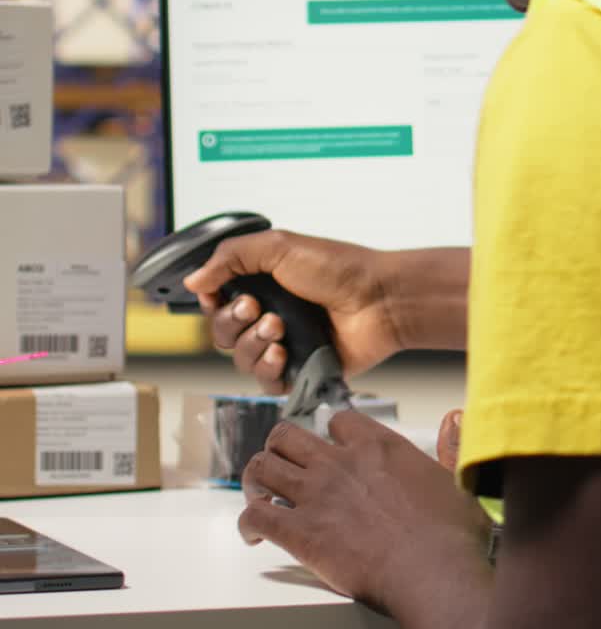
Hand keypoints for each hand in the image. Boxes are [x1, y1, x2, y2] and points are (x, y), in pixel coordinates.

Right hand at [184, 230, 398, 392]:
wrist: (378, 299)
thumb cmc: (338, 268)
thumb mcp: (279, 246)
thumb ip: (231, 257)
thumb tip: (194, 281)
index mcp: (264, 284)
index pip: (218, 302)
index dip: (213, 302)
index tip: (220, 294)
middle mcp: (270, 314)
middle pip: (223, 332)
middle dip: (233, 321)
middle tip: (257, 307)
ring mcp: (284, 344)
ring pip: (240, 358)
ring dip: (252, 343)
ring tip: (278, 328)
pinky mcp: (299, 371)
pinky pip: (264, 382)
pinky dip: (267, 368)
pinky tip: (282, 352)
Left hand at [240, 411, 489, 613]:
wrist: (433, 575)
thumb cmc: (451, 536)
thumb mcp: (457, 479)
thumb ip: (448, 447)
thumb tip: (456, 419)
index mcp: (377, 446)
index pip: (339, 420)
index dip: (334, 432)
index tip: (334, 446)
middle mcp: (339, 463)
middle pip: (287, 435)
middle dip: (280, 446)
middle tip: (284, 464)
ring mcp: (315, 496)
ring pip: (262, 467)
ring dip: (256, 479)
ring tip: (260, 493)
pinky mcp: (300, 534)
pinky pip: (256, 517)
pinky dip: (248, 523)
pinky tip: (253, 534)